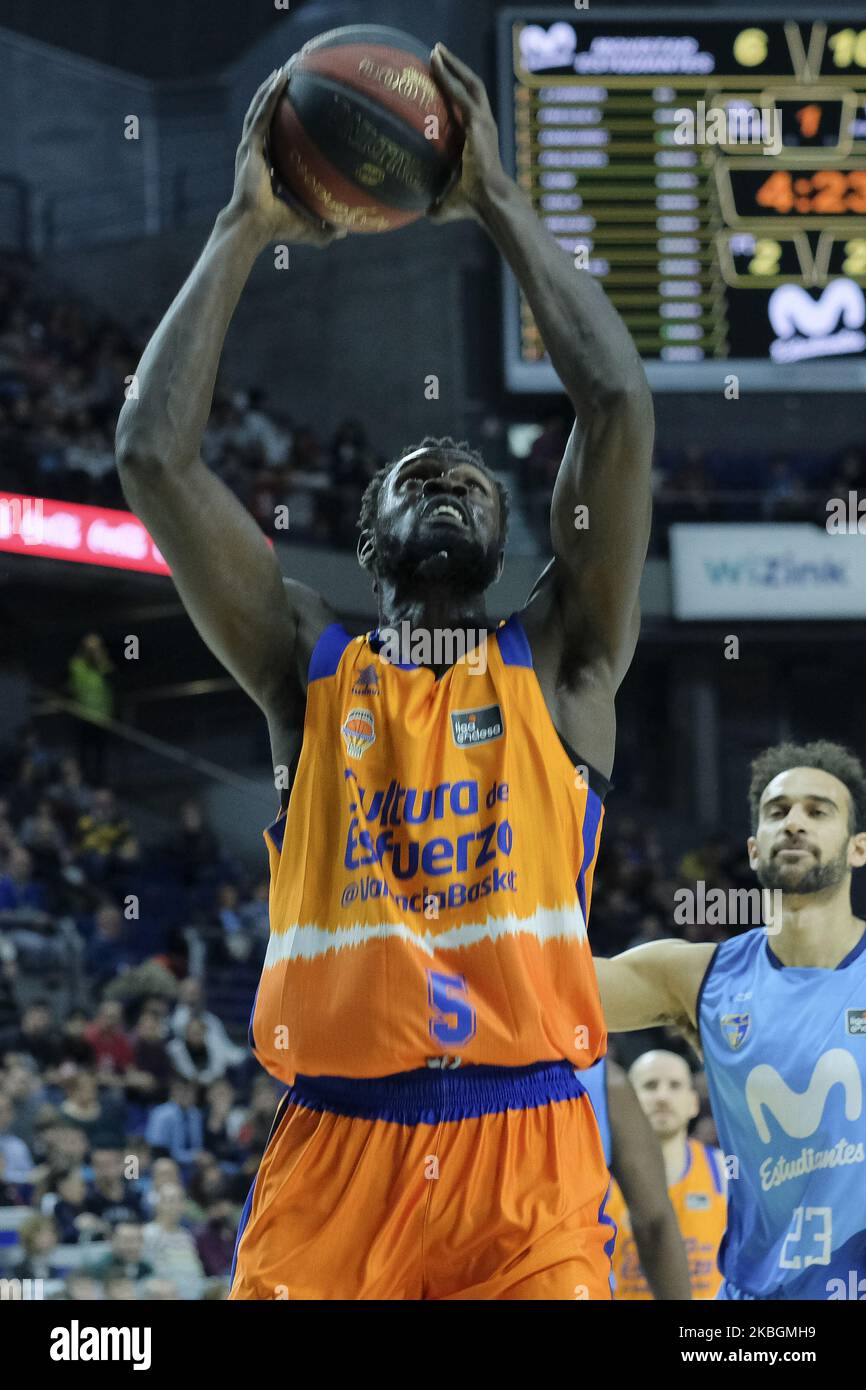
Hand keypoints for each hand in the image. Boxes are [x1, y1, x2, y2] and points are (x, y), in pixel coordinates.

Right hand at [226, 66, 346, 246]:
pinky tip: (281, 78)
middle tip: (290, 79)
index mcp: (266, 169)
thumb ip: (325, 228)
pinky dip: (270, 95)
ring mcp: (251, 148)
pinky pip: (262, 114)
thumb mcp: (308, 227)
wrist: (253, 227)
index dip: (283, 124)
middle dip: (275, 97)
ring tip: (284, 70)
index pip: (276, 141)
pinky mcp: (250, 146)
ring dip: (271, 88)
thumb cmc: (277, 229)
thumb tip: (346, 231)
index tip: (296, 111)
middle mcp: (256, 155)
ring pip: (260, 110)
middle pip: (265, 117)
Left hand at [428, 44, 508, 222]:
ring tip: (436, 50)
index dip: (455, 92)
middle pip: (470, 88)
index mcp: (476, 139)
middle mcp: (483, 125)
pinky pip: (462, 93)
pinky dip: (450, 76)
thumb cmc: (470, 204)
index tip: (440, 79)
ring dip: (453, 65)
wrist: (487, 201)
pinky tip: (437, 64)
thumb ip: (436, 204)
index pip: (466, 109)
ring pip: (470, 83)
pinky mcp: (480, 122)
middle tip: (437, 53)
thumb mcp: (447, 203)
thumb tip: (423, 215)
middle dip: (455, 68)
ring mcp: (484, 121)